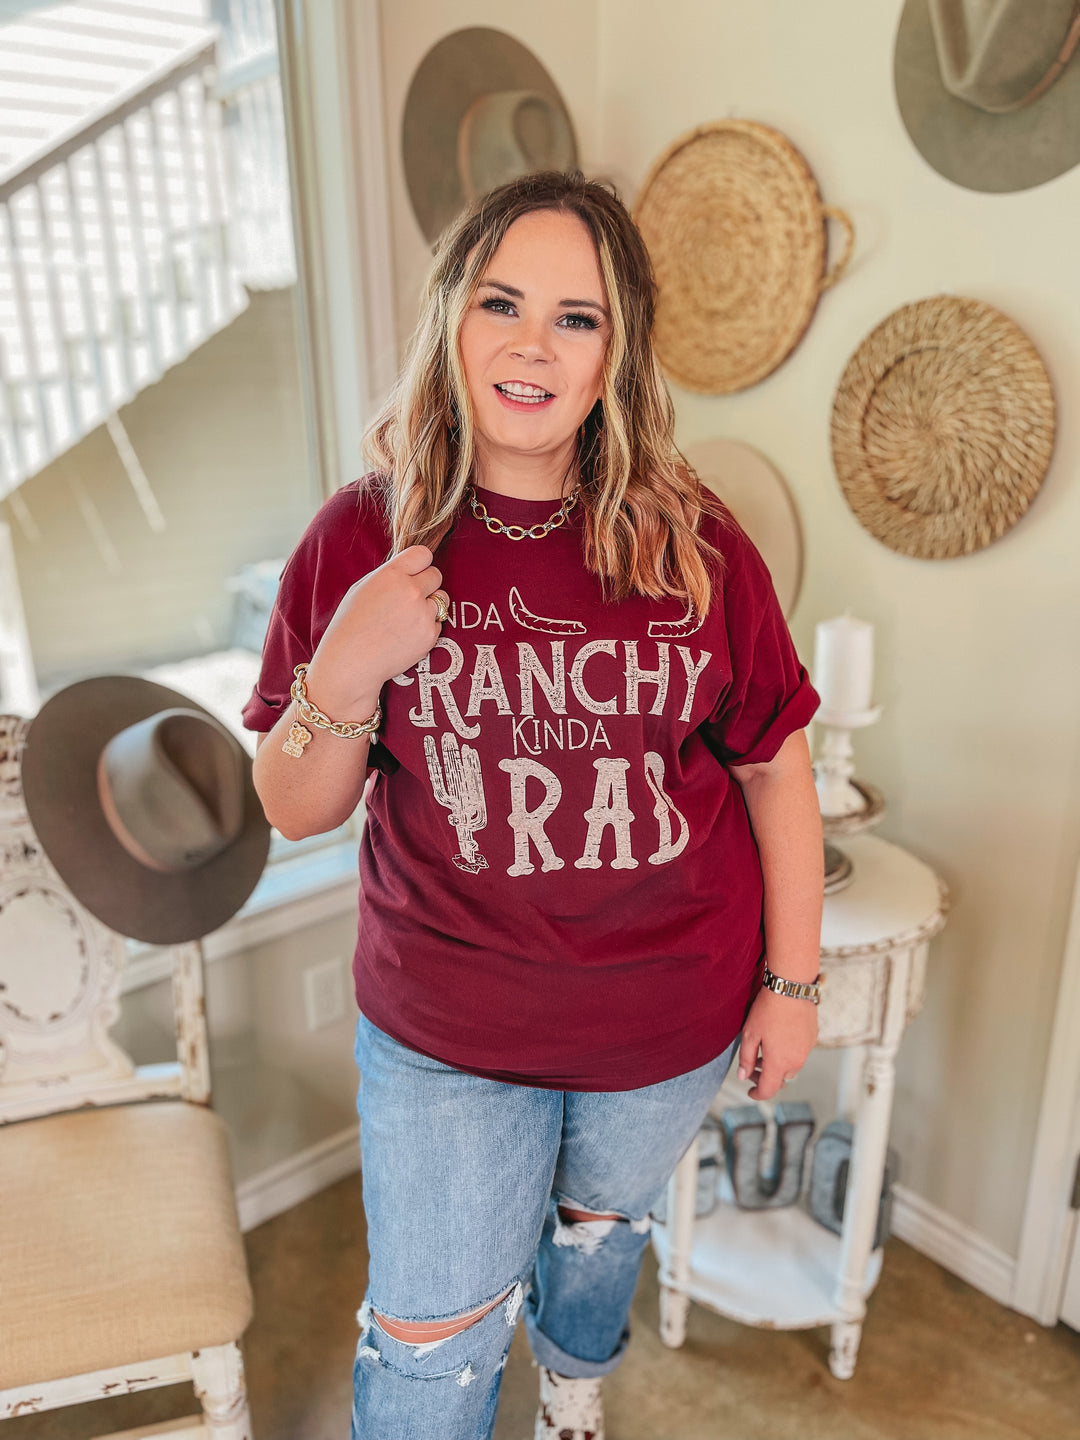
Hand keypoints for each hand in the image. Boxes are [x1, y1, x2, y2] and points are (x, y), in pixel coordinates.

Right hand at [305, 545, 445, 713]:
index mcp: (392, 574)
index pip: (423, 554)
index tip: (415, 573)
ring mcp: (423, 613)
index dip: (420, 564)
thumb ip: (391, 575)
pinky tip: (406, 636)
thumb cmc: (351, 624)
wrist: (351, 661)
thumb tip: (412, 569)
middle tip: (410, 599)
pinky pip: (438, 623)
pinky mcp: (430, 635)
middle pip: (436, 575)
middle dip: (427, 584)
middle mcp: (411, 590)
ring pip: (442, 600)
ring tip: (406, 619)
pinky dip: (426, 628)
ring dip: (429, 606)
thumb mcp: (363, 588)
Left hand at [737, 986, 817, 1100]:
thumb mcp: (750, 1034)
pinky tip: (779, 1038)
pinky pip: (800, 1054)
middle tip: (754, 1068)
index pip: (768, 1090)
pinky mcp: (812, 1039)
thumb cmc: (768, 1010)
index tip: (750, 1091)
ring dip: (778, 1066)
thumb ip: (746, 1059)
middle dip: (766, 1078)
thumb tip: (743, 1077)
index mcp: (779, 1063)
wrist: (791, 988)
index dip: (757, 1094)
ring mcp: (807, 1050)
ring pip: (791, 1068)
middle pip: (780, 1080)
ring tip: (765, 1051)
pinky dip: (789, 1053)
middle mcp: (796, 1061)